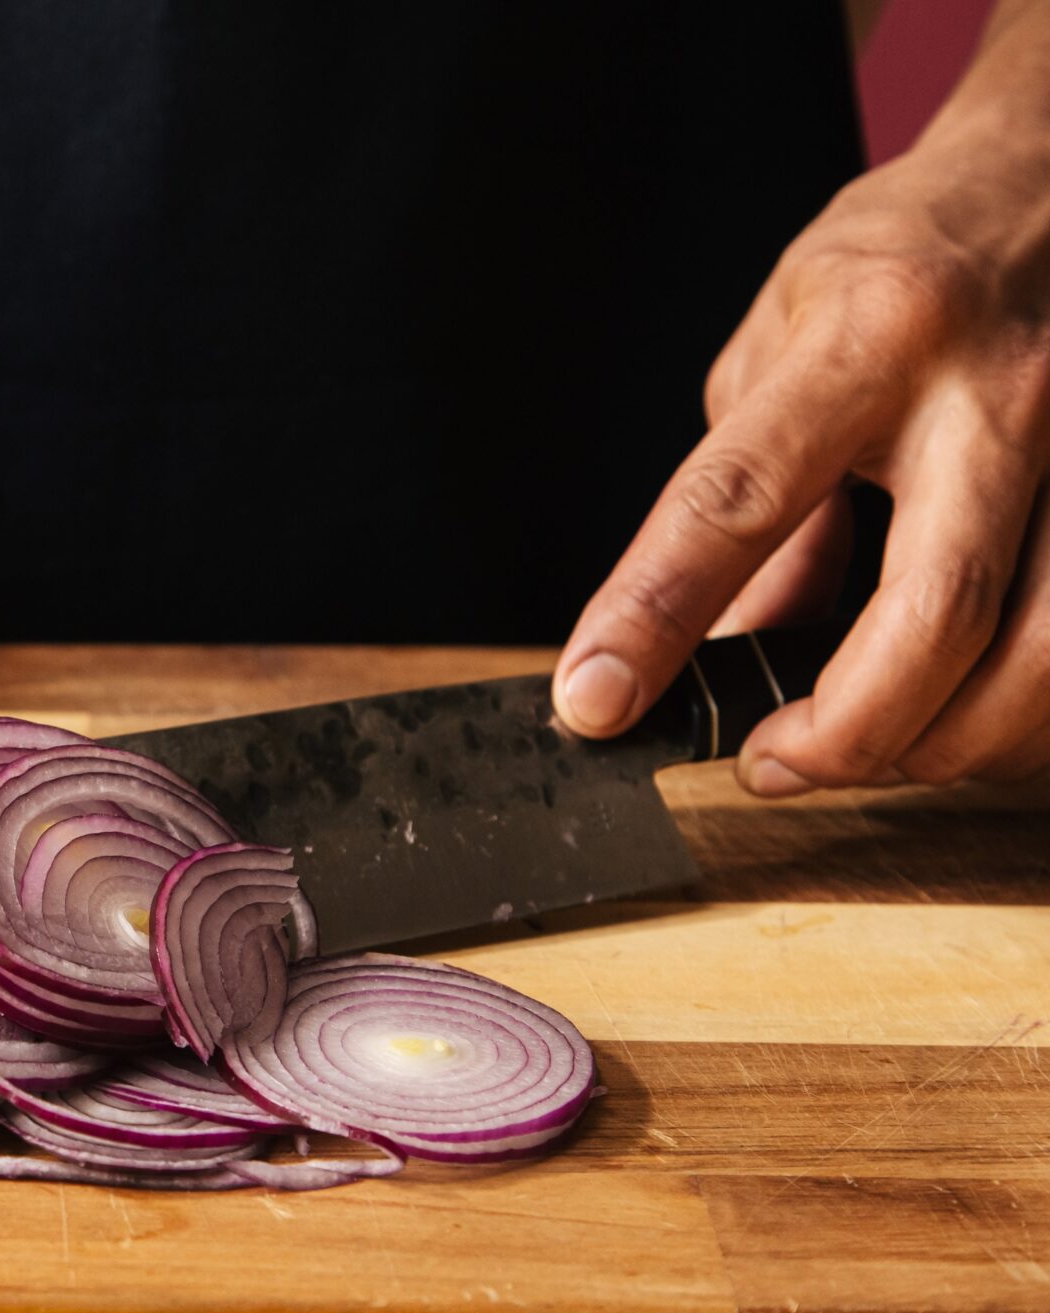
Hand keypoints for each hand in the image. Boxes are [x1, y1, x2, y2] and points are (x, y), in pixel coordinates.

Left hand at [552, 113, 1049, 794]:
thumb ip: (749, 495)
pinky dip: (1024, 711)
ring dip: (947, 743)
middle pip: (933, 611)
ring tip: (869, 750)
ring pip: (1045, 652)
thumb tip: (723, 646)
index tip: (595, 699)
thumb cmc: (904, 260)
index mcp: (867, 338)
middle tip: (771, 764)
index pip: (737, 498)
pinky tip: (968, 712)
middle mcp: (993, 388)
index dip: (656, 614)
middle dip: (845, 731)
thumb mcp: (781, 346)